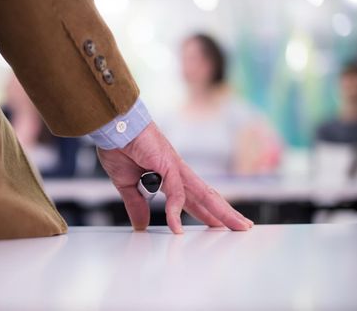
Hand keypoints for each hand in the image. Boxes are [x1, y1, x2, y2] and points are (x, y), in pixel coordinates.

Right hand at [97, 122, 253, 233]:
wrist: (113, 128)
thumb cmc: (119, 148)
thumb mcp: (127, 186)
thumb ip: (136, 206)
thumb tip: (142, 225)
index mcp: (168, 177)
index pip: (192, 200)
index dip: (206, 213)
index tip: (218, 225)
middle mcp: (178, 172)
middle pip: (207, 196)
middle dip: (224, 213)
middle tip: (243, 227)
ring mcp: (176, 168)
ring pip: (204, 194)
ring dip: (221, 211)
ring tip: (236, 226)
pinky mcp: (169, 165)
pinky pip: (176, 193)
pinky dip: (175, 212)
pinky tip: (176, 228)